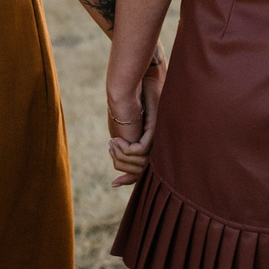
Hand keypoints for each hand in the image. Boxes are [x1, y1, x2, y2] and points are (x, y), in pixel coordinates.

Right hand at [106, 51, 164, 187]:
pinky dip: (125, 148)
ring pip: (137, 162)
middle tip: (111, 147)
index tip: (113, 184)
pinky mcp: (154, 133)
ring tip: (113, 142)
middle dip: (122, 166)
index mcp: (151, 145)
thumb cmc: (131, 101)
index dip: (128, 180)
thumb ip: (124, 140)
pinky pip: (138, 151)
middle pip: (138, 171)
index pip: (142, 172)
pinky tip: (117, 140)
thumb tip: (114, 152)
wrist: (136, 85)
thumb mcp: (125, 126)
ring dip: (121, 154)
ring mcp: (157, 140)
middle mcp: (157, 145)